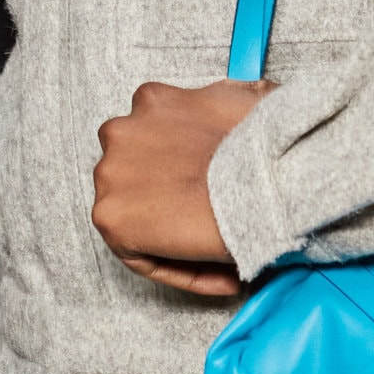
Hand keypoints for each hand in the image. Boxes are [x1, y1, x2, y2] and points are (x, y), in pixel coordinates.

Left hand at [92, 79, 270, 296]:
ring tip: (218, 249)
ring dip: (170, 231)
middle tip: (213, 218)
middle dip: (171, 195)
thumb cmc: (263, 145)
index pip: (157, 138)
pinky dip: (176, 267)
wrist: (263, 183)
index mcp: (151, 101)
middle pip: (137, 172)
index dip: (185, 168)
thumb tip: (252, 100)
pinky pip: (139, 254)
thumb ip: (232, 100)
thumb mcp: (249, 99)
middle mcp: (121, 131)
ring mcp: (110, 174)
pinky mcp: (110, 218)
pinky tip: (218, 274)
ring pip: (136, 212)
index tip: (214, 190)